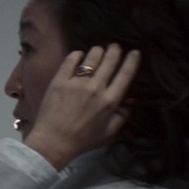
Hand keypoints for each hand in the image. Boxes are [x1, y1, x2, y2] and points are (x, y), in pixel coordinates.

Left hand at [24, 44, 140, 169]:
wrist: (53, 141)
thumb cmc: (83, 139)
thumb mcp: (109, 132)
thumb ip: (122, 116)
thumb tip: (132, 101)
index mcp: (110, 101)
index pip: (125, 74)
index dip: (132, 60)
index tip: (135, 52)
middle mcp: (96, 88)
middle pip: (110, 60)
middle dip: (115, 50)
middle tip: (115, 47)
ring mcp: (76, 83)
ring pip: (92, 57)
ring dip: (97, 51)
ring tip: (98, 50)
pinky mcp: (59, 80)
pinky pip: (70, 60)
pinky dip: (77, 55)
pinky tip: (79, 55)